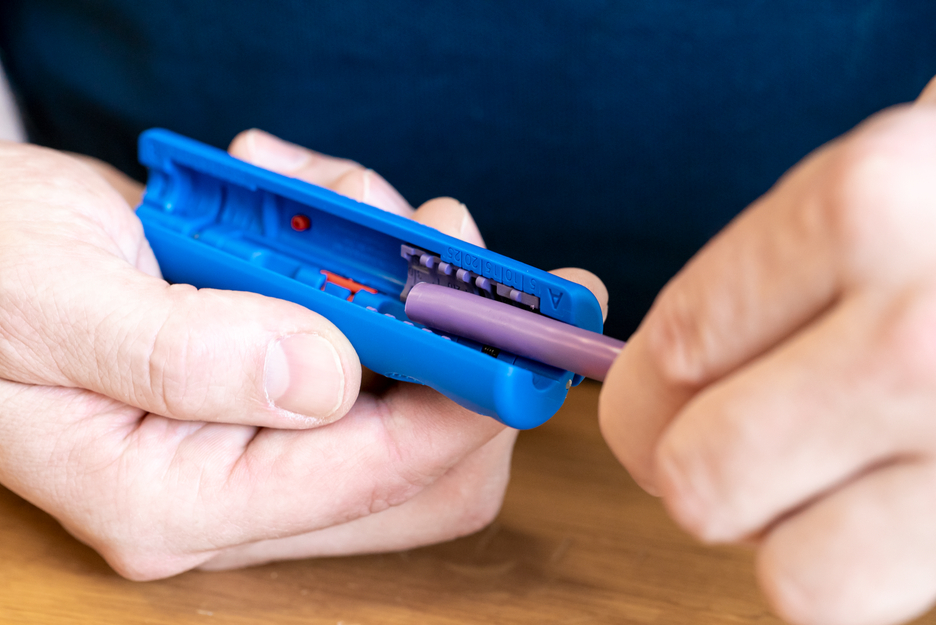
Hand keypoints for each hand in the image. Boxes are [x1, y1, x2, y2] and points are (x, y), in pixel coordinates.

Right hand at [0, 130, 518, 578]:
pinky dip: (368, 260)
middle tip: (454, 248)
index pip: (371, 479)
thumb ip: (187, 356)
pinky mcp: (279, 387)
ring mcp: (262, 441)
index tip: (515, 331)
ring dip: (409, 287)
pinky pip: (375, 344)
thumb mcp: (55, 302)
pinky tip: (307, 197)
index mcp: (175, 500)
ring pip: (413, 400)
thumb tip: (329, 378)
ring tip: (341, 195)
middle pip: (423, 468)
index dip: (462, 407)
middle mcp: (233, 489)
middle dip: (462, 354)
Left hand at [599, 80, 935, 624]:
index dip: (643, 400)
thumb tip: (656, 380)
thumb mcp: (894, 184)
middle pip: (704, 477)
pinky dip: (886, 570)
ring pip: (797, 580)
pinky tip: (923, 500)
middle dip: (704, 474)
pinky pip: (894, 604)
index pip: (671, 350)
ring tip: (852, 481)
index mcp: (861, 210)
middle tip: (749, 448)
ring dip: (798, 540)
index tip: (658, 411)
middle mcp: (922, 337)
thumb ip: (772, 281)